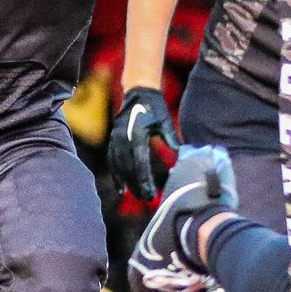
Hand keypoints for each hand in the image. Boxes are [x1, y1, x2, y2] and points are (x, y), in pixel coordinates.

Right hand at [107, 84, 179, 205]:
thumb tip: (179, 153)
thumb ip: (170, 137)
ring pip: (117, 164)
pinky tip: (120, 187)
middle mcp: (122, 137)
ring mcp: (115, 138)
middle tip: (145, 198)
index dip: (144, 178)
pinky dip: (115, 174)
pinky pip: (111, 159)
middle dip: (135, 183)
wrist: (137, 92)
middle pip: (127, 166)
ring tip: (131, 195)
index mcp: (136, 134)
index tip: (150, 193)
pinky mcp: (112, 139)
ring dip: (124, 181)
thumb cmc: (154, 107)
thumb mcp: (164, 121)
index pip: (139, 161)